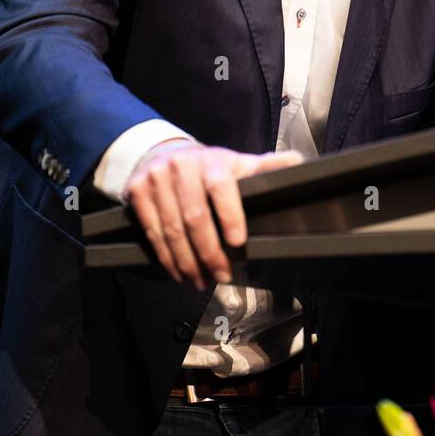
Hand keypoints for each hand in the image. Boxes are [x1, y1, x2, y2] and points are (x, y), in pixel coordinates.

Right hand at [123, 140, 304, 289]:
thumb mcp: (236, 164)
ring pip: (171, 229)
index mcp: (212, 161)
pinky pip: (152, 232)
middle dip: (209, 252)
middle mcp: (181, 166)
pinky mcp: (136, 192)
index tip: (238, 241)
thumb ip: (265, 168)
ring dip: (187, 262)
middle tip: (221, 275)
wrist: (162, 154)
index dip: (229, 214)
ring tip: (200, 281)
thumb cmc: (207, 168)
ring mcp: (156, 179)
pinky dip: (166, 258)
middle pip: (194, 216)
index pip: (220, 186)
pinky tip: (178, 272)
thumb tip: (298, 162)